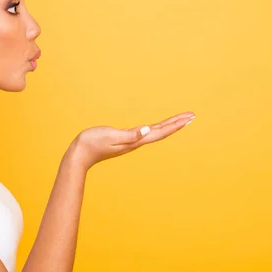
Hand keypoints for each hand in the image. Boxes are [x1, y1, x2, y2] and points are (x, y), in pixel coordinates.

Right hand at [67, 111, 195, 170]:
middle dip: (178, 124)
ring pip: (156, 133)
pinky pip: (146, 133)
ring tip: (181, 121)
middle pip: (162, 132)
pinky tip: (158, 127)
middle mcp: (136, 142)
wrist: (79, 155)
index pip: (160, 132)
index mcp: (136, 141)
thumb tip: (147, 131)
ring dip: (169, 126)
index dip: (176, 125)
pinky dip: (157, 128)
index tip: (189, 118)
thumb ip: (130, 135)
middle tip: (192, 116)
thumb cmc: (92, 144)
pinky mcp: (125, 140)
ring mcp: (131, 142)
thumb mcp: (111, 136)